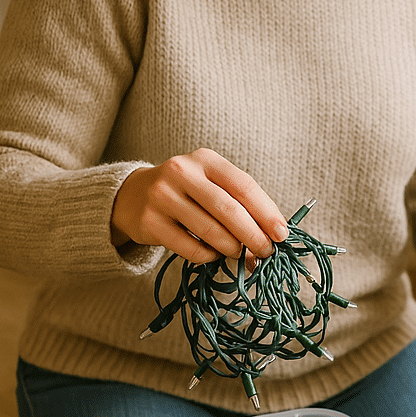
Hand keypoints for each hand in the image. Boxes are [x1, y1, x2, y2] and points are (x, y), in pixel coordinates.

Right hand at [110, 148, 288, 262]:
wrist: (134, 196)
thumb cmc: (188, 194)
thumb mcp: (212, 186)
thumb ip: (241, 206)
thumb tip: (273, 240)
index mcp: (205, 160)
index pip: (244, 186)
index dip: (267, 213)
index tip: (282, 235)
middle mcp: (182, 172)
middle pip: (229, 210)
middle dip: (253, 236)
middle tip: (266, 252)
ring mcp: (163, 196)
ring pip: (210, 231)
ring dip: (232, 249)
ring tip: (239, 254)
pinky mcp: (150, 221)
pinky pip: (191, 248)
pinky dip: (209, 256)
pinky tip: (213, 255)